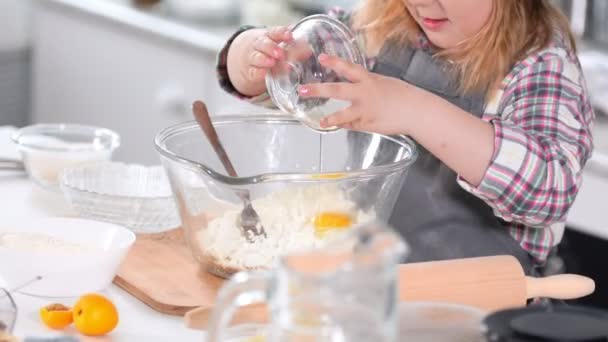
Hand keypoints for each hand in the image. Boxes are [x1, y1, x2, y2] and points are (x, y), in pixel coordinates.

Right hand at [227, 27, 292, 96]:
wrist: (247, 60)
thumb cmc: (270, 51)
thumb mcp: (280, 46)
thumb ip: (294, 48)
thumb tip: (310, 49)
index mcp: (269, 36)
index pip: (274, 32)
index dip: (282, 33)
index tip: (289, 36)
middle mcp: (260, 45)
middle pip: (264, 44)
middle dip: (272, 48)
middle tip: (281, 54)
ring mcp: (253, 58)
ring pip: (257, 57)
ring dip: (264, 60)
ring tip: (272, 62)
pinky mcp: (251, 72)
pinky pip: (253, 72)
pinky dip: (258, 72)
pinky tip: (264, 73)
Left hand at [298, 54, 434, 134]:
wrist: (416, 111)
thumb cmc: (403, 96)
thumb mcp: (383, 84)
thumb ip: (366, 87)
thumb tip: (353, 92)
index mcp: (369, 80)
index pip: (348, 68)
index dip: (334, 62)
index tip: (321, 58)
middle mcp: (364, 94)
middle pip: (336, 90)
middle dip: (317, 90)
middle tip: (302, 90)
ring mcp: (364, 110)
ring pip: (342, 115)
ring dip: (330, 119)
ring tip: (322, 122)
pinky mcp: (367, 124)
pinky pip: (352, 125)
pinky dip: (347, 125)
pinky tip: (343, 125)